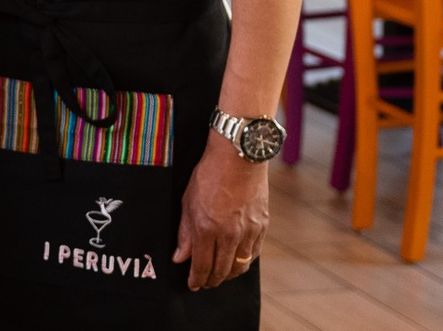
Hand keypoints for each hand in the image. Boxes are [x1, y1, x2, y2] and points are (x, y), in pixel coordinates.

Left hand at [173, 136, 268, 289]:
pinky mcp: (262, 226)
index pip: (202, 265)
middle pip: (222, 270)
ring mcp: (249, 231)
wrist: (238, 157)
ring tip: (220, 276)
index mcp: (207, 228)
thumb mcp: (187, 201)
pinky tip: (236, 261)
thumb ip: (184, 232)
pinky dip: (243, 261)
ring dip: (229, 275)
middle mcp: (229, 234)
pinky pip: (253, 253)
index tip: (192, 285)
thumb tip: (180, 257)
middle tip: (204, 283)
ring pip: (240, 265)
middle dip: (211, 280)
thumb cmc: (208, 175)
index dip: (196, 279)